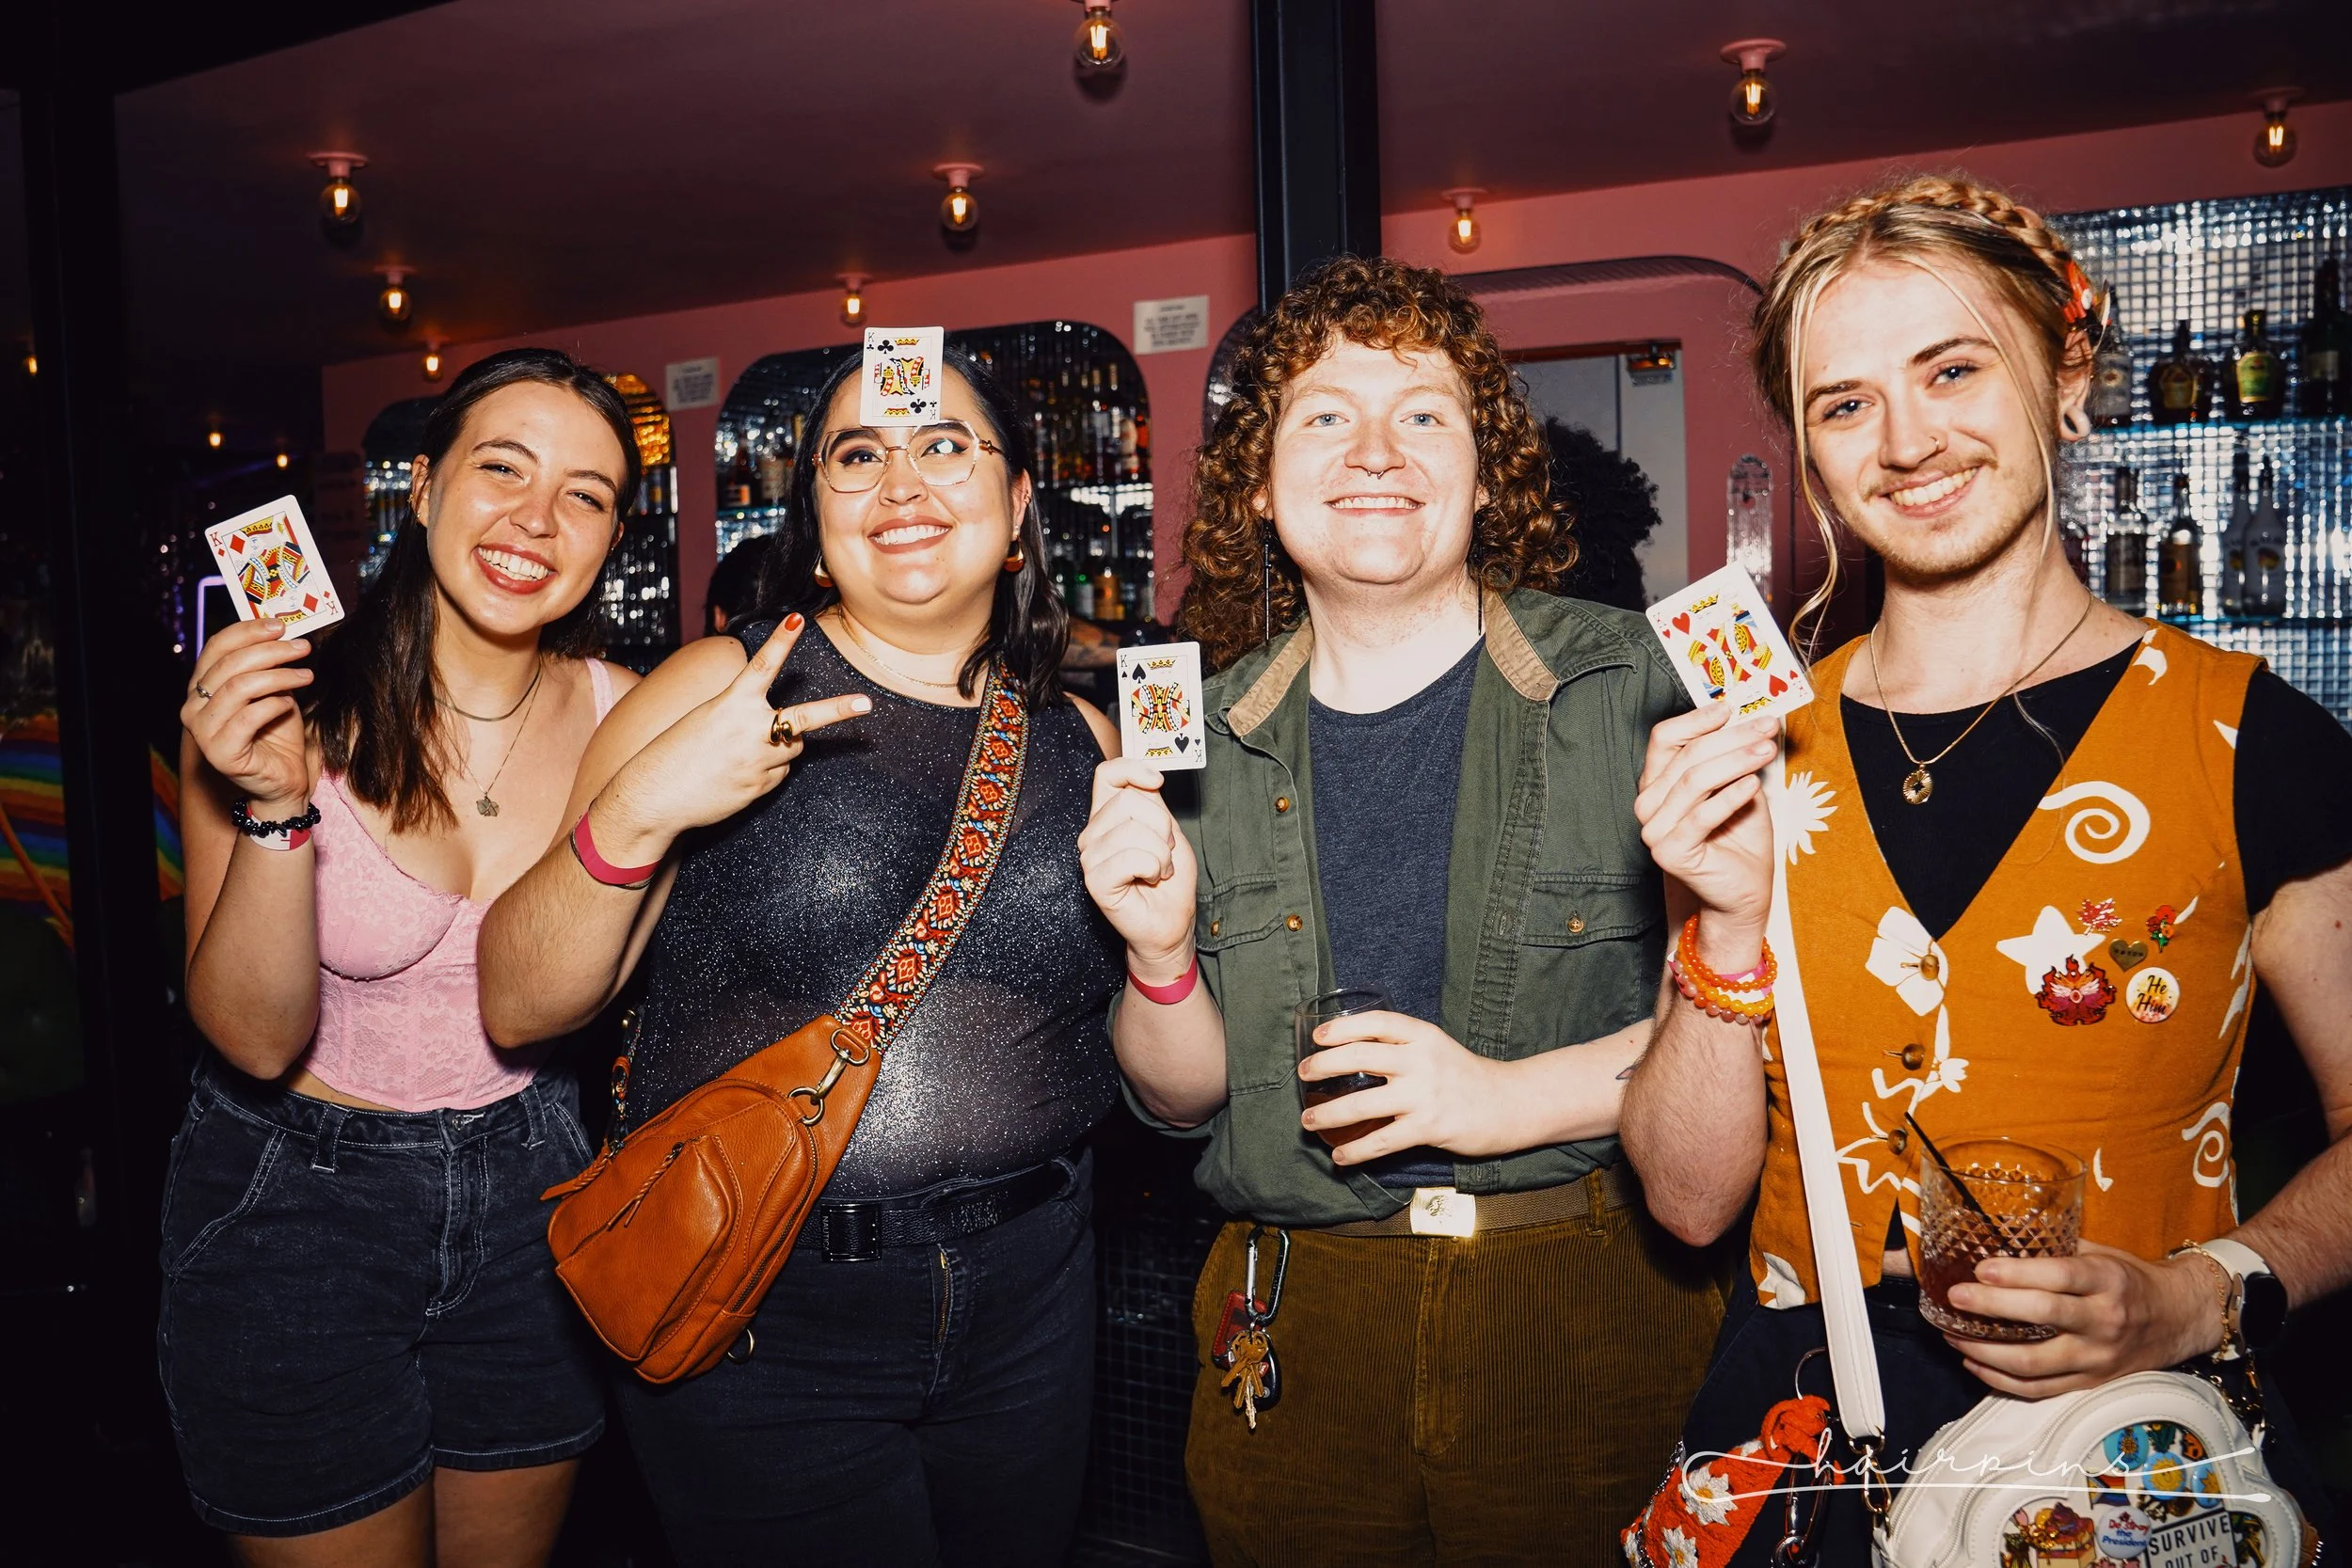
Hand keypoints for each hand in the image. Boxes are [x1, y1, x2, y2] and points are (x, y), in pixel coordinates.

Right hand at [182, 618, 312, 813]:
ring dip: (280, 676)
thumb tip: (281, 630)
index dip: (247, 631)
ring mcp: (202, 731)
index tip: (281, 625)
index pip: (216, 647)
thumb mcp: (274, 690)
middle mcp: (193, 707)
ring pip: (240, 687)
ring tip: (307, 675)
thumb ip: (268, 665)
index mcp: (201, 687)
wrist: (284, 780)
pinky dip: (274, 705)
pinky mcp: (220, 753)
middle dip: (271, 650)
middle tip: (303, 647)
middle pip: (229, 664)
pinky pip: (249, 717)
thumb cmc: (278, 734)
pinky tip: (290, 705)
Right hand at [596, 613, 870, 858]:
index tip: (798, 618)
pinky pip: (778, 774)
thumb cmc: (674, 753)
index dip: (781, 640)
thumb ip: (743, 716)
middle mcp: (750, 730)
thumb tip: (781, 731)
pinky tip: (737, 775)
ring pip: (792, 747)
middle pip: (805, 719)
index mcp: (731, 704)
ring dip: (781, 746)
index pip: (762, 665)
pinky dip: (766, 771)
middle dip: (838, 710)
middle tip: (866, 703)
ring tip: (743, 753)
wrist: (654, 798)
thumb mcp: (705, 719)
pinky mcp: (760, 786)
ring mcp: (758, 761)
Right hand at [1079, 757, 1196, 978]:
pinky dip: (1152, 867)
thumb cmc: (1169, 880)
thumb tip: (1148, 777)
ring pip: (1132, 830)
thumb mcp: (1168, 831)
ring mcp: (1090, 857)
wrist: (1170, 922)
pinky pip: (1130, 858)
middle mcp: (1093, 833)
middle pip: (1127, 800)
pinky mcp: (1095, 881)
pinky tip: (1150, 880)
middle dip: (1161, 825)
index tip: (1156, 781)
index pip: (1106, 774)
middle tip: (1165, 851)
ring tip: (1159, 870)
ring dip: (1161, 852)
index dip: (1132, 768)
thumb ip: (1153, 803)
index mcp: (1107, 816)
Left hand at [1297, 1011, 1516, 1163]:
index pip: (1376, 1023)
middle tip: (1304, 1073)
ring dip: (1328, 1113)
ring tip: (1308, 1119)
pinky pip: (1382, 1141)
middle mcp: (1422, 1061)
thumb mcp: (1436, 1048)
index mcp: (1423, 1036)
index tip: (1318, 1037)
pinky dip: (1356, 1151)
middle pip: (1360, 1057)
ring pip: (1363, 1103)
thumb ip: (1402, 1047)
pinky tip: (1340, 1156)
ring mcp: (1424, 1095)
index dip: (1342, 1027)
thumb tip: (1353, 1051)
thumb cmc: (1465, 1076)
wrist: (1509, 1104)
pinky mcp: (1428, 1128)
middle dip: (1324, 1065)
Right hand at [1635, 704, 1777, 959]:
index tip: (1732, 708)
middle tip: (1766, 726)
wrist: (1744, 890)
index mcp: (1657, 783)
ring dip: (1735, 760)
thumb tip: (1750, 717)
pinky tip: (1754, 783)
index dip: (1696, 720)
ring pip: (1694, 780)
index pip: (1665, 739)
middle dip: (1731, 737)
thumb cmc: (1741, 837)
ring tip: (1766, 750)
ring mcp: (1654, 830)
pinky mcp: (1670, 852)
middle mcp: (1648, 803)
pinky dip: (1730, 795)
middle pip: (1686, 756)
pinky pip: (1702, 815)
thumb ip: (1733, 756)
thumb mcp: (1738, 785)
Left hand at [1943, 1241, 2223, 1397]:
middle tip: (1955, 1298)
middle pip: (2043, 1317)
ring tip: (1953, 1336)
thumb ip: (2056, 1248)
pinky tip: (1974, 1364)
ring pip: (2034, 1363)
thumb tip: (1998, 1237)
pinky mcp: (2091, 1383)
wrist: (2180, 1318)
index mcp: (2108, 1280)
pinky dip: (2001, 1380)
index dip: (2017, 1274)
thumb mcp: (2102, 1253)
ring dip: (1986, 1352)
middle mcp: (2105, 1321)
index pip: (2060, 1277)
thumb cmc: (2131, 1279)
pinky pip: (2040, 1390)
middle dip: (1992, 1307)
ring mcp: (2098, 1358)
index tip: (1981, 1269)